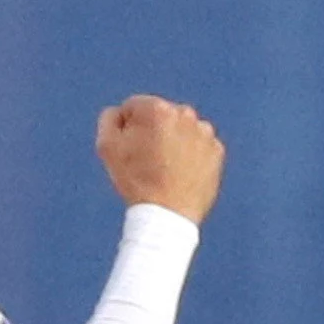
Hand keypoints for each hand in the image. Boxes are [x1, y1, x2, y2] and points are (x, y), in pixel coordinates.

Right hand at [96, 94, 222, 221]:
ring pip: (181, 130)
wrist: (168, 215)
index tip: (129, 150)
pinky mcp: (216, 151)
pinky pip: (198, 146)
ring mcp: (204, 133)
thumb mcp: (107, 147)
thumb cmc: (136, 181)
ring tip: (165, 169)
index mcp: (157, 109)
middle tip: (146, 161)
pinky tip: (180, 174)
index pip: (134, 107)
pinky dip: (190, 156)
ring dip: (173, 141)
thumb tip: (119, 113)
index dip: (126, 128)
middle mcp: (185, 114)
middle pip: (160, 116)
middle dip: (152, 132)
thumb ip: (109, 119)